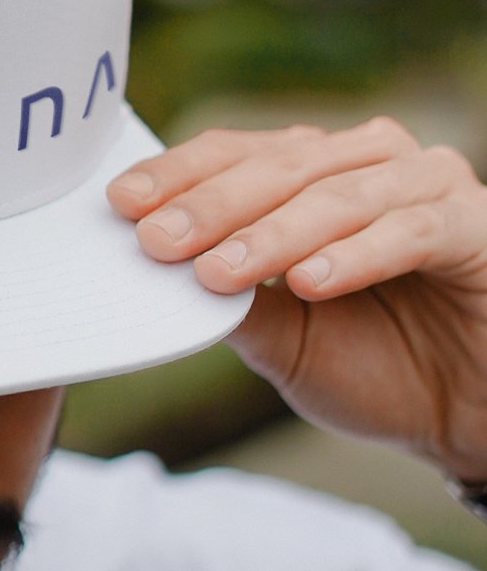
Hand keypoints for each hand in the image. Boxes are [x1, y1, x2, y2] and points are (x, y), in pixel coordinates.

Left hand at [107, 118, 486, 481]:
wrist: (466, 416)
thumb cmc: (373, 363)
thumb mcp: (282, 336)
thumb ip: (229, 296)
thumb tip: (151, 269)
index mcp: (310, 173)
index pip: (231, 155)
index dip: (176, 176)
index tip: (120, 205)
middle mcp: (365, 162)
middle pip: (276, 167)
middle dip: (210, 206)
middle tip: (157, 240)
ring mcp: (425, 185)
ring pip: (334, 196)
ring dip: (272, 234)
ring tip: (219, 271)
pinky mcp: (476, 226)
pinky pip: (410, 231)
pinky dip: (356, 255)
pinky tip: (309, 282)